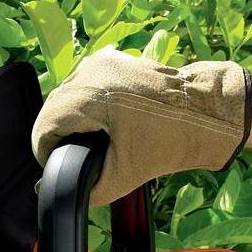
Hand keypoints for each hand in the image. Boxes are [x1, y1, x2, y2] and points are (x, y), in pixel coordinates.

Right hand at [31, 46, 250, 206]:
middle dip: (58, 134)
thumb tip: (60, 192)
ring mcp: (101, 62)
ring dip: (70, 117)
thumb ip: (89, 189)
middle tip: (73, 157)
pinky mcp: (113, 60)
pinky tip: (103, 121)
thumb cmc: (172, 139)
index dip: (45, 152)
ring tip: (88, 140)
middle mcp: (89, 72)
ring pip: (67, 94)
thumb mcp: (126, 173)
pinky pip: (85, 83)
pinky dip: (86, 102)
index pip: (44, 127)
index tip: (57, 166)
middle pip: (53, 109)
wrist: (206, 112)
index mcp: (87, 97)